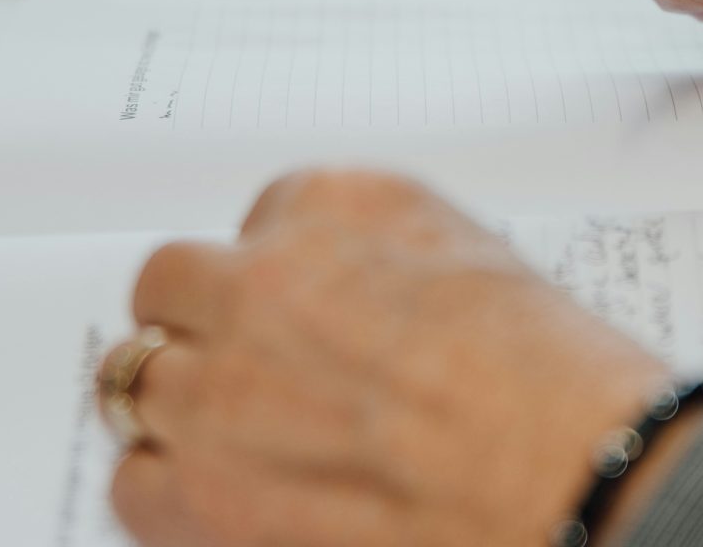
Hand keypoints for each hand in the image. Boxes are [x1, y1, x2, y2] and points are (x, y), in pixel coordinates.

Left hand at [111, 170, 673, 546]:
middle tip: (249, 361)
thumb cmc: (556, 377)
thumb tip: (356, 297)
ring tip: (240, 436)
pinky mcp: (199, 497)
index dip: (281, 269)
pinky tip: (225, 496)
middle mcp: (260, 282)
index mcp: (335, 206)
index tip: (303, 303)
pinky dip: (170, 492)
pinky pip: (134, 484)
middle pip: (171, 284)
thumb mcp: (479, 261)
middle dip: (202, 321)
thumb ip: (391, 259)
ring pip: (132, 379)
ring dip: (179, 403)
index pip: (260, 217)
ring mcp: (216, 389)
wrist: (570, 471)